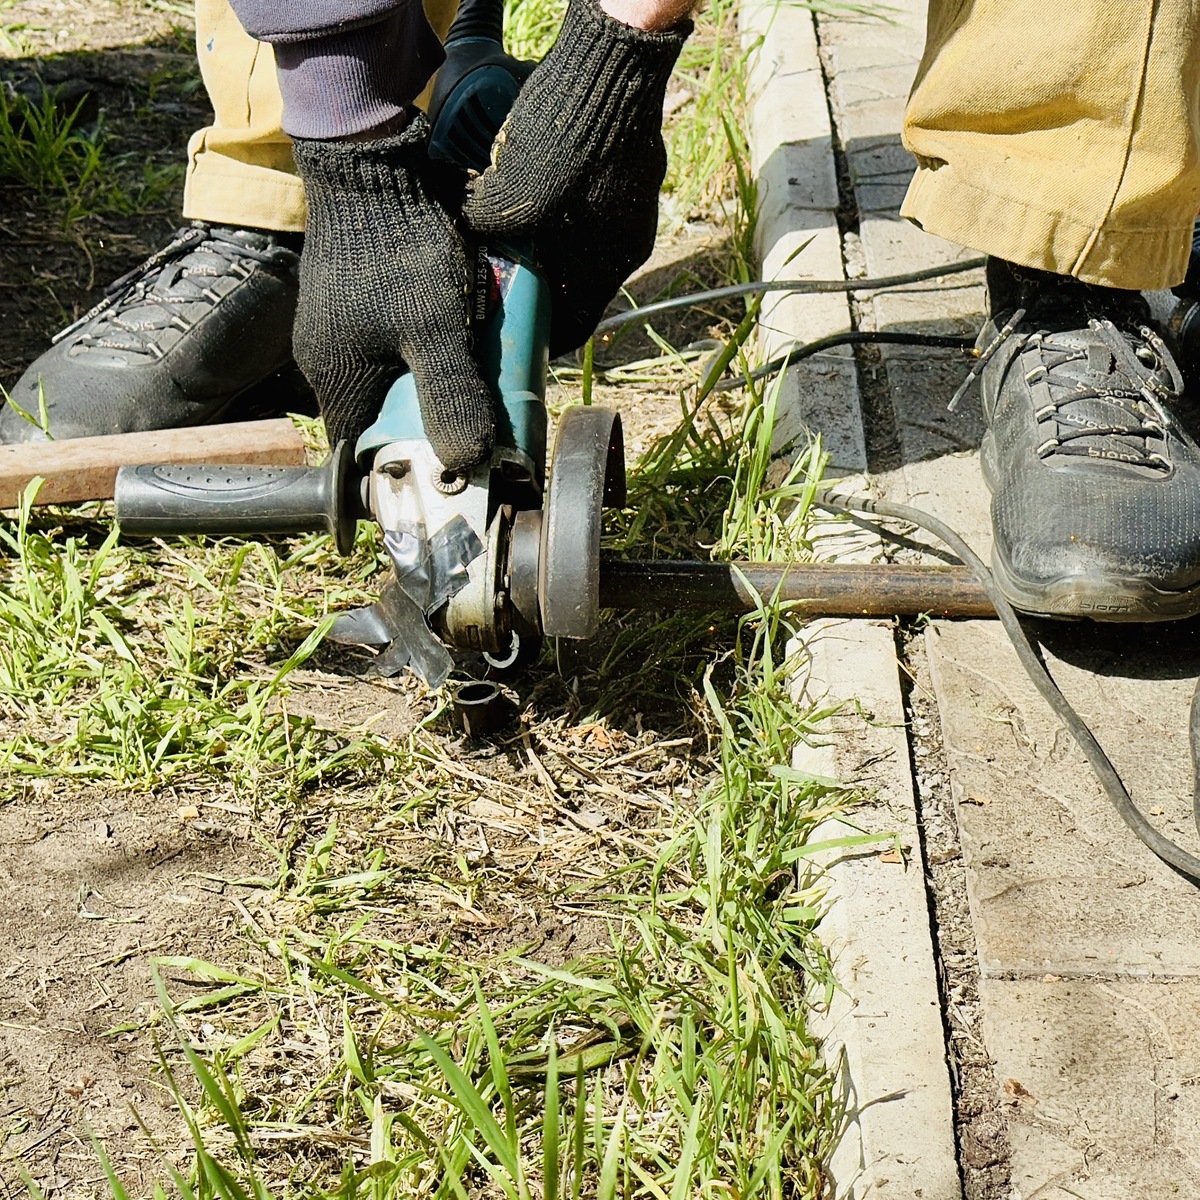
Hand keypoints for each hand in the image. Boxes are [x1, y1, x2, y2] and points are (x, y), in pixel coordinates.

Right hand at [291, 113, 492, 472]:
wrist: (371, 164)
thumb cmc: (398, 250)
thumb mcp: (436, 331)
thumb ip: (452, 397)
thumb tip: (466, 462)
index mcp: (335, 380)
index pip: (363, 454)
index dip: (403, 470)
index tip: (447, 474)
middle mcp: (328, 360)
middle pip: (384, 418)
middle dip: (431, 423)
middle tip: (478, 418)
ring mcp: (340, 327)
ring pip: (394, 378)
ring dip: (434, 382)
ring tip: (477, 374)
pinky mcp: (357, 298)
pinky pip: (396, 342)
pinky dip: (428, 349)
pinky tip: (460, 334)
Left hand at [462, 0, 690, 354]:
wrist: (616, 64)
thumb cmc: (566, 137)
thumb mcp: (511, 196)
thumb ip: (485, 227)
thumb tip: (467, 234)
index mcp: (607, 263)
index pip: (574, 327)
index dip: (543, 340)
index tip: (515, 342)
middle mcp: (628, 241)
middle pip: (578, 286)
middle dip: (542, 289)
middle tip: (504, 286)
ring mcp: (635, 205)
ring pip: (585, 244)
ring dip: (552, 247)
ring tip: (514, 237)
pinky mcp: (633, 171)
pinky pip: (592, 207)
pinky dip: (564, 210)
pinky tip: (538, 189)